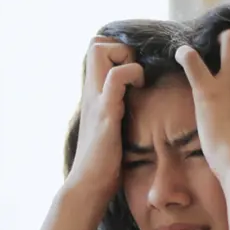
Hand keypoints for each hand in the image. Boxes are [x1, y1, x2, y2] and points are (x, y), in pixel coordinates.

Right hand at [65, 37, 144, 199]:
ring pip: (100, 50)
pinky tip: (140, 90)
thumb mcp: (110, 128)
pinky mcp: (105, 112)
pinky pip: (117, 77)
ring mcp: (96, 99)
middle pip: (95, 43)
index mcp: (93, 94)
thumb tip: (134, 107)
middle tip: (135, 72)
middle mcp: (91, 92)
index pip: (96, 50)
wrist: (88, 186)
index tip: (134, 71)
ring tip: (137, 81)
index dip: (117, 51)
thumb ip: (116, 111)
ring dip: (125, 57)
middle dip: (120, 48)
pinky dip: (132, 74)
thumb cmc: (102, 163)